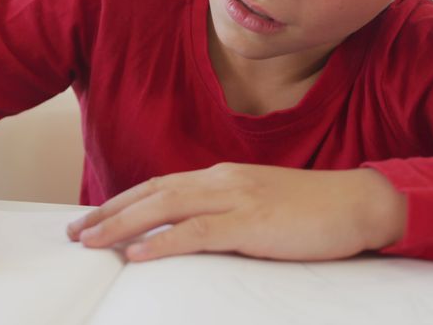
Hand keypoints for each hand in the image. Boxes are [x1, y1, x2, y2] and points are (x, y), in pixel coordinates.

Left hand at [66, 163, 405, 261]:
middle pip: (152, 193)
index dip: (122, 201)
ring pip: (166, 207)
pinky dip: (163, 242)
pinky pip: (198, 232)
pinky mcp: (252, 223)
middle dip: (109, 212)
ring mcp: (237, 198)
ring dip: (123, 225)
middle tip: (74, 233)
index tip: (92, 218)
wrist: (357, 203)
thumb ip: (225, 213)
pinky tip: (138, 255)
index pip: (160, 185)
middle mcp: (222, 180)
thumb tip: (189, 233)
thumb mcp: (259, 205)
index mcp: (223, 176)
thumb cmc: (311, 210)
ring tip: (91, 242)